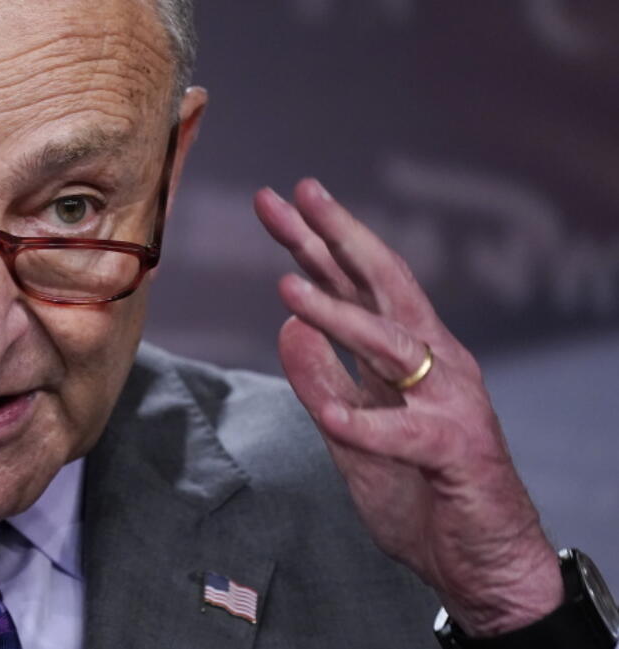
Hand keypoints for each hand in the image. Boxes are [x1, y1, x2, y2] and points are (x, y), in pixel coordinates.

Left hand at [255, 179, 561, 636]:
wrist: (481, 564)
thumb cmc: (418, 491)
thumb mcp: (349, 433)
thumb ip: (322, 380)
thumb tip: (286, 326)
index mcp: (407, 355)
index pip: (358, 286)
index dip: (318, 242)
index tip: (278, 202)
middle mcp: (435, 364)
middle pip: (385, 287)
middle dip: (339, 238)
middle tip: (298, 195)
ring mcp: (449, 404)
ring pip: (392, 347)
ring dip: (339, 317)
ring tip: (289, 288)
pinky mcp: (456, 453)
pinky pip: (404, 435)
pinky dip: (366, 426)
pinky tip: (332, 419)